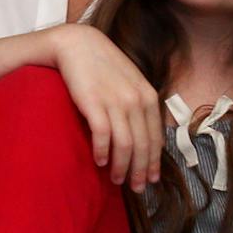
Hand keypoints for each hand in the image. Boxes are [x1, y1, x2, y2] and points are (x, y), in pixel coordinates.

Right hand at [50, 25, 162, 189]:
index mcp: (149, 96)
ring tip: (116, 180)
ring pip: (125, 145)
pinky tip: (99, 161)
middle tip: (136, 188)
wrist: (76, 44)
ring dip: (122, 167)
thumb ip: (140, 104)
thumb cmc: (102, 65)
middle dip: (141, 171)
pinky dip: (102, 151)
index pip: (155, 138)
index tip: (150, 179)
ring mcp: (115, 101)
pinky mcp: (94, 103)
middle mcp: (136, 100)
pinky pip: (103, 135)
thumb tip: (143, 134)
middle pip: (143, 145)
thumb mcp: (130, 82)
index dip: (154, 162)